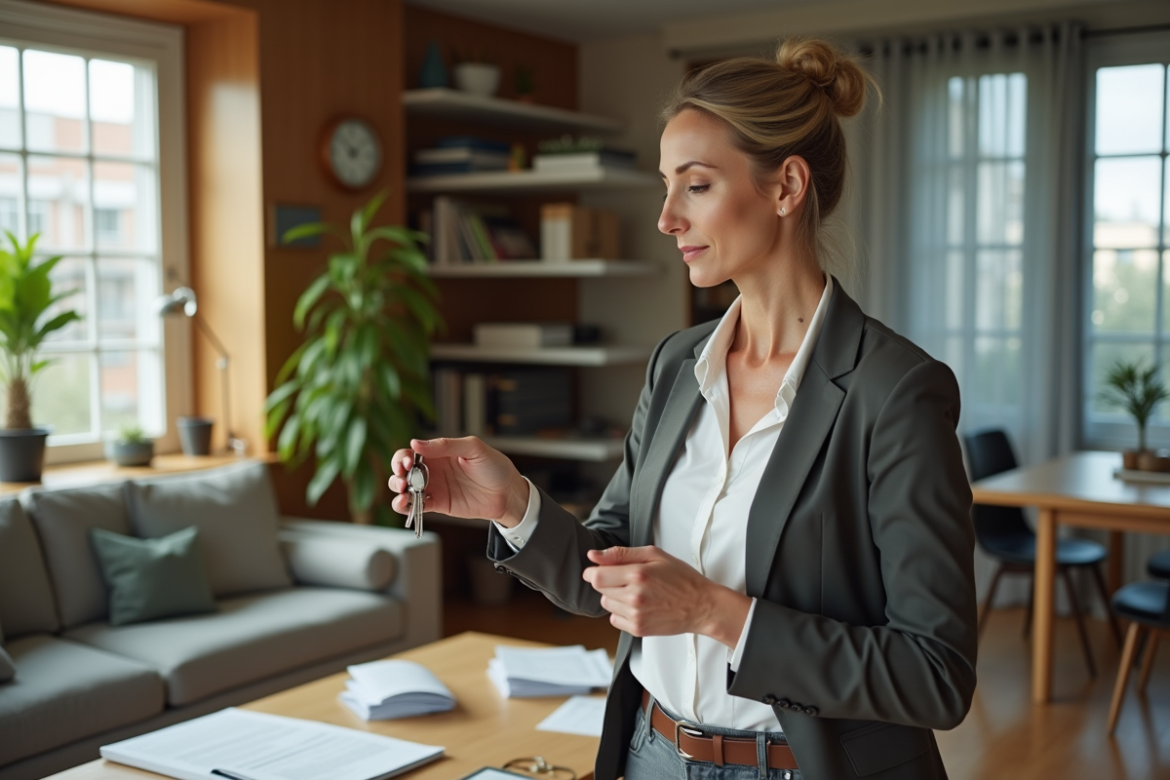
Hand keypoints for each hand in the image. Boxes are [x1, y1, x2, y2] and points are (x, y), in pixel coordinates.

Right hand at [387, 437, 528, 525]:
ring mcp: (433, 488)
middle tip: (403, 478)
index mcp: (438, 453)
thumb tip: (417, 443)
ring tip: (403, 493)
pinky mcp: (438, 505)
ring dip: (397, 490)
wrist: (508, 492)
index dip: (402, 457)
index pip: (411, 452)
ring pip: (404, 489)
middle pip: (402, 471)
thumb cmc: (495, 466)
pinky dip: (404, 507)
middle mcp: (432, 470)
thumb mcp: (473, 448)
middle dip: (396, 474)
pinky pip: (415, 506)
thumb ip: (446, 445)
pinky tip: (404, 504)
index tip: (406, 463)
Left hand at [582, 546, 751, 646]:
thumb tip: (594, 556)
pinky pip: (615, 620)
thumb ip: (621, 554)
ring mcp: (636, 616)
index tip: (598, 570)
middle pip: (600, 590)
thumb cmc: (682, 578)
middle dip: (608, 582)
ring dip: (615, 597)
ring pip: (606, 604)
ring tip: (636, 592)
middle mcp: (634, 597)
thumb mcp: (654, 555)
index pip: (597, 576)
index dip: (593, 572)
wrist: (701, 606)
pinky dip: (621, 612)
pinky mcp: (638, 630)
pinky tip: (638, 606)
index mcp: (637, 575)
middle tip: (627, 579)